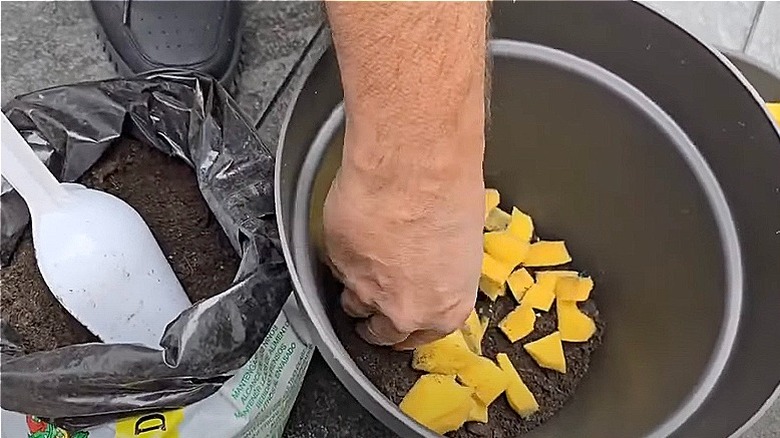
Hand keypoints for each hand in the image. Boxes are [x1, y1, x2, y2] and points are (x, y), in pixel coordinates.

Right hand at [323, 151, 483, 349]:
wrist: (413, 172)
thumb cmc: (449, 198)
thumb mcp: (463, 245)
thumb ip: (441, 271)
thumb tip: (432, 265)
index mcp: (444, 310)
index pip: (421, 338)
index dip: (408, 329)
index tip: (401, 323)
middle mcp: (403, 310)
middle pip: (380, 332)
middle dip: (375, 320)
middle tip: (374, 299)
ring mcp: (366, 290)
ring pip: (351, 301)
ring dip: (355, 286)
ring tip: (363, 262)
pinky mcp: (337, 262)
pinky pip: (336, 265)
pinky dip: (343, 253)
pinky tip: (355, 232)